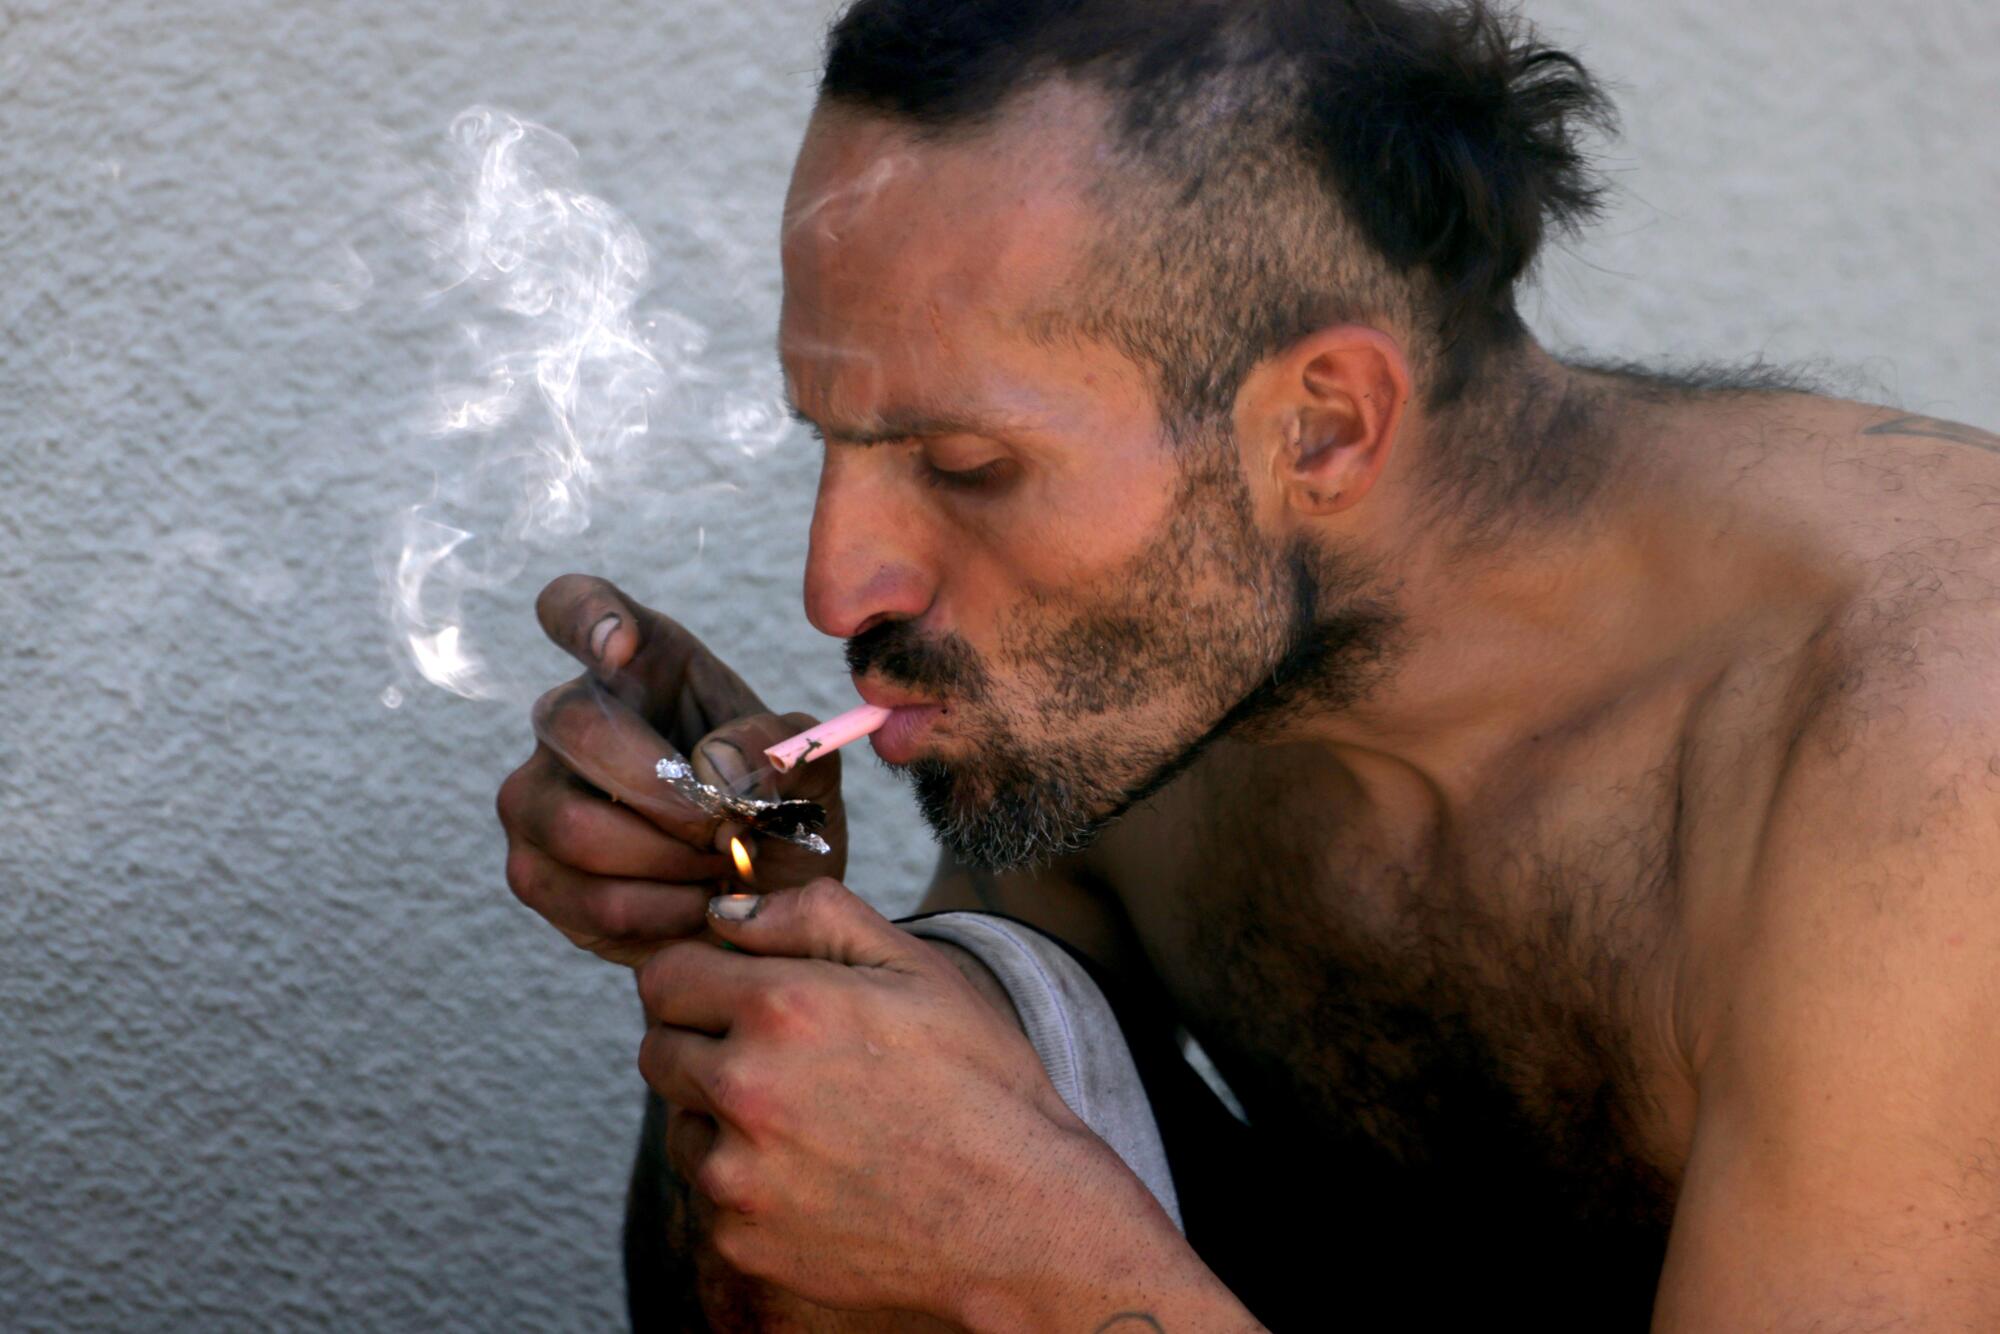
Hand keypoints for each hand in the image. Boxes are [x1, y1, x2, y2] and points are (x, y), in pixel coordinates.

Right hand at [497, 573, 847, 967]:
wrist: (765, 898)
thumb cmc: (774, 810)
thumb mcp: (807, 768)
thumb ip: (778, 748)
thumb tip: (713, 767)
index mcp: (640, 664)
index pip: (573, 606)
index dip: (585, 616)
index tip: (621, 644)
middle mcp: (570, 719)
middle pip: (574, 726)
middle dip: (665, 788)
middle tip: (728, 823)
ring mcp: (536, 796)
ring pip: (575, 827)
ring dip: (671, 861)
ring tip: (722, 866)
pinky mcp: (534, 872)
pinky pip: (589, 898)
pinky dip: (664, 913)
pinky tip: (699, 904)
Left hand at [637, 878, 1140, 1324]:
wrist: (1021, 1218)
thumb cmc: (978, 1084)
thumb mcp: (915, 967)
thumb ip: (811, 916)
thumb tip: (725, 914)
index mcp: (780, 1009)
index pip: (664, 976)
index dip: (700, 974)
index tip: (737, 990)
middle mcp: (743, 1091)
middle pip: (658, 1049)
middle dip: (704, 1040)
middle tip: (781, 1054)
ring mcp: (736, 1176)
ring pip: (679, 1123)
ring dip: (718, 1113)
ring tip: (809, 1116)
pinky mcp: (742, 1242)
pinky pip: (711, 1194)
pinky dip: (747, 1180)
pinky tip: (818, 1173)